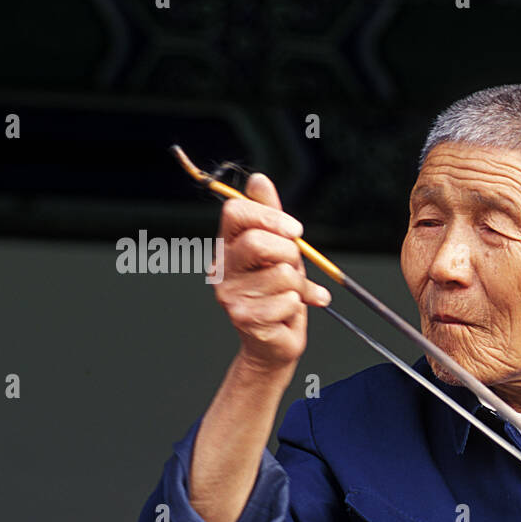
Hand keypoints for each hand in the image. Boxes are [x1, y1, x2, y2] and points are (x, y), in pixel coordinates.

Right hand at [213, 174, 330, 372]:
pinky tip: (289, 313)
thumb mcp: (279, 250)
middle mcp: (221, 268)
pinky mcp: (244, 319)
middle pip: (257, 242)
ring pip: (281, 273)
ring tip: (293, 294)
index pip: (236, 212)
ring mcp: (229, 295)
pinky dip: (299, 305)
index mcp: (227, 246)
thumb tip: (259, 179)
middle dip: (290, 252)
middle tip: (295, 266)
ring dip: (299, 284)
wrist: (274, 343)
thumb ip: (270, 216)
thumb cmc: (278, 293)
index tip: (295, 230)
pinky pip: (287, 300)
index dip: (270, 215)